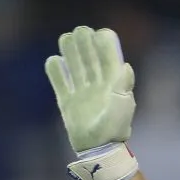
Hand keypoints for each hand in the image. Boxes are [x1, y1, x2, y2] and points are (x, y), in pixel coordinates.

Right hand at [45, 26, 135, 153]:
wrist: (98, 148)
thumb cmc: (114, 127)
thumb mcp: (123, 105)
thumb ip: (123, 85)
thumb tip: (125, 66)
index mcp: (113, 84)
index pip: (109, 59)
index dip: (106, 45)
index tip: (101, 33)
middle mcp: (97, 85)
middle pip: (90, 59)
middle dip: (86, 44)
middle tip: (80, 31)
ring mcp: (82, 92)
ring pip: (75, 67)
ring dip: (71, 52)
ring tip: (66, 38)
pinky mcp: (67, 101)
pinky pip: (59, 83)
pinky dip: (55, 72)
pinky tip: (54, 61)